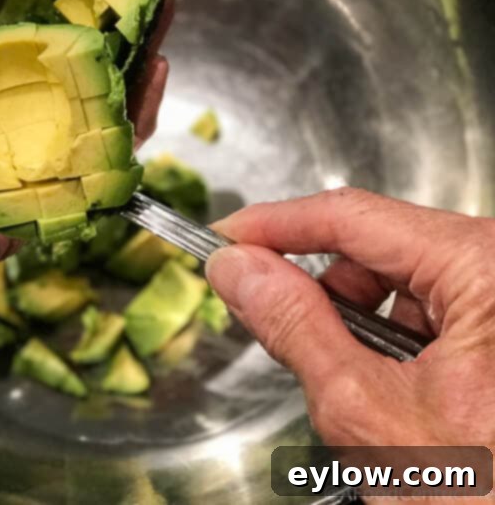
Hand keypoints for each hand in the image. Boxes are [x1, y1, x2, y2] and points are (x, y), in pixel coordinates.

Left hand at [0, 0, 171, 501]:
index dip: (37, 10)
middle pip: (45, 85)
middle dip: (92, 43)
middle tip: (135, 1)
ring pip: (72, 129)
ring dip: (117, 86)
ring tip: (155, 40)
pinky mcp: (16, 222)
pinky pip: (73, 184)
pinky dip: (112, 149)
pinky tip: (141, 104)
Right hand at [207, 187, 494, 451]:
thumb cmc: (484, 494)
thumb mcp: (368, 411)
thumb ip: (294, 326)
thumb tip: (238, 269)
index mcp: (487, 269)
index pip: (351, 216)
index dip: (274, 225)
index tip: (225, 239)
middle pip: (378, 244)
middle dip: (318, 285)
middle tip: (270, 319)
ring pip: (402, 275)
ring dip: (357, 318)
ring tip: (353, 380)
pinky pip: (434, 303)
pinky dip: (394, 335)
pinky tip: (392, 384)